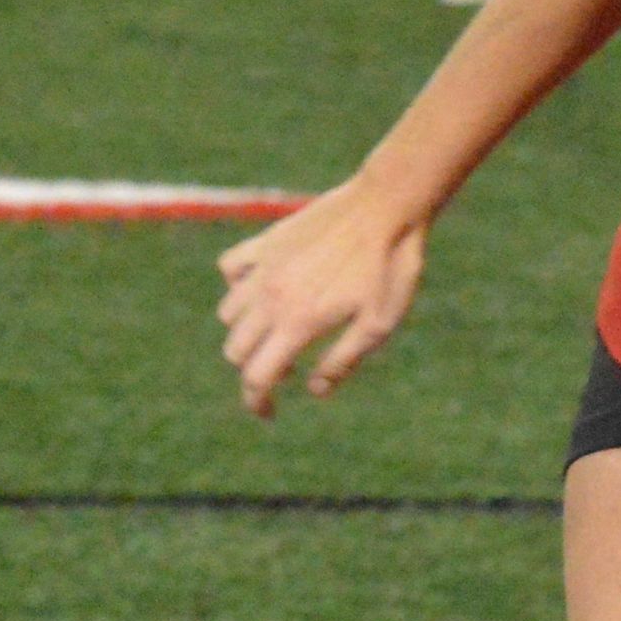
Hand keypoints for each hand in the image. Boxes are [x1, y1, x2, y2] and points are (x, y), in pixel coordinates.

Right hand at [218, 179, 426, 418]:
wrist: (387, 207)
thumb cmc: (391, 269)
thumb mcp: (379, 325)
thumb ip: (342, 361)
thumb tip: (314, 390)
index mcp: (298, 323)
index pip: (256, 377)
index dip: (256, 402)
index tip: (268, 413)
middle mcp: (270, 297)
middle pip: (236, 350)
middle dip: (253, 370)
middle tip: (286, 372)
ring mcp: (264, 267)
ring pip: (228, 313)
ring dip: (246, 333)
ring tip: (281, 334)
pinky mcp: (266, 241)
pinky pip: (231, 268)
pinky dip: (237, 286)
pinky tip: (264, 289)